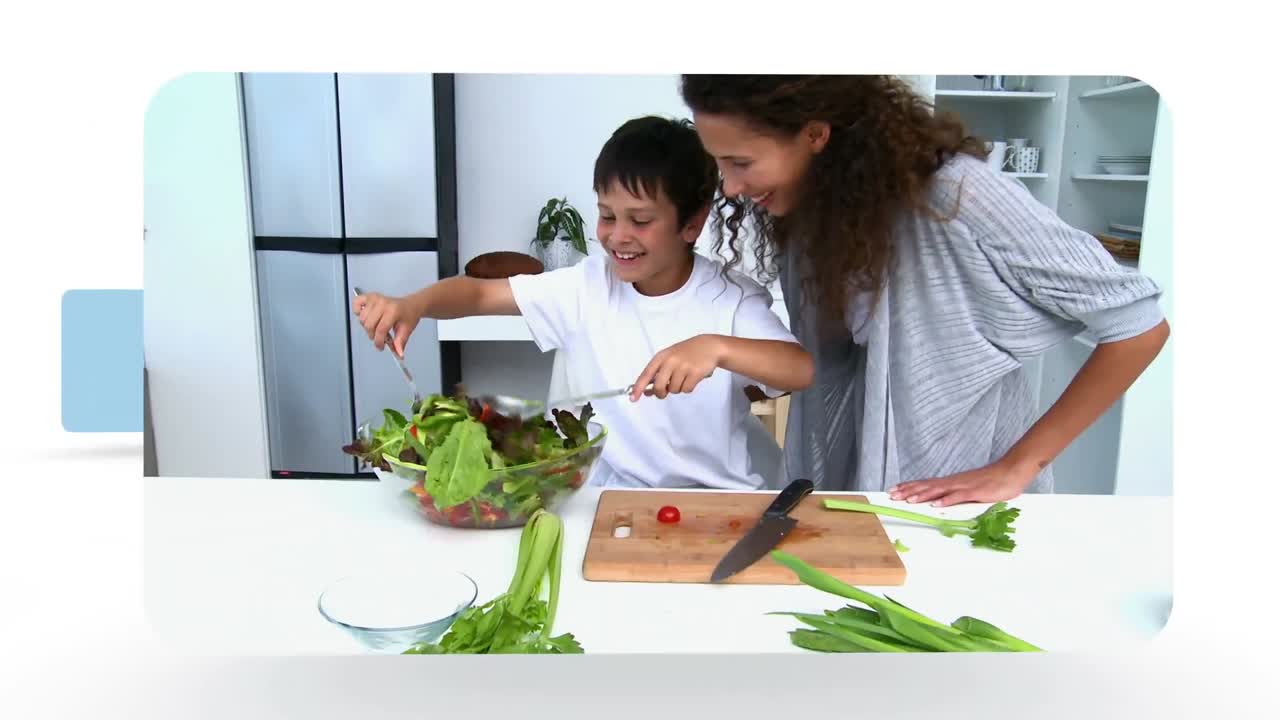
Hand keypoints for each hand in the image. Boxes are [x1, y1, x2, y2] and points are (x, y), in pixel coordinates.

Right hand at [352, 291, 421, 356]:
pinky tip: (366, 315)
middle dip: (373, 335)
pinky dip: (358, 310)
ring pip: (362, 318)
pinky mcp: (369, 296)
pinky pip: (356, 303)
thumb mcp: (407, 330)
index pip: (380, 330)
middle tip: (379, 336)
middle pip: (369, 325)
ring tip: (376, 327)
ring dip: (367, 326)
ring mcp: (375, 299)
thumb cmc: (408, 315)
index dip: (379, 341)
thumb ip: (400, 343)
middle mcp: (383, 303)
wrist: (410, 305)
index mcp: (393, 311)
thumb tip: (398, 354)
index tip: (380, 347)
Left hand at [630, 335, 724, 400]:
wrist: (709, 346)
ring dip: (678, 388)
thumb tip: (646, 392)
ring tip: (685, 376)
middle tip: (665, 392)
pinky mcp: (695, 373)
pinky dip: (689, 387)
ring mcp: (683, 367)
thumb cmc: (686, 353)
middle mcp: (670, 361)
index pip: (646, 374)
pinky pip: (686, 390)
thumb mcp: (669, 359)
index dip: (638, 387)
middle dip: (661, 393)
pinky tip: (693, 377)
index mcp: (661, 357)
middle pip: (659, 387)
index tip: (633, 398)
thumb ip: (658, 374)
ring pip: (674, 390)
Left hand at [887, 457, 1038, 506]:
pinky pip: (959, 496)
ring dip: (923, 495)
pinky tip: (936, 504)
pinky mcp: (976, 492)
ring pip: (939, 490)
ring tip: (908, 500)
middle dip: (909, 491)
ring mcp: (964, 486)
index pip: (926, 484)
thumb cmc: (992, 482)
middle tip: (892, 495)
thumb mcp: (969, 489)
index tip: (894, 490)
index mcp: (951, 482)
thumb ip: (955, 494)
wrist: (1012, 471)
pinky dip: (947, 500)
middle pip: (927, 486)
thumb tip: (940, 502)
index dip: (909, 487)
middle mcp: (954, 482)